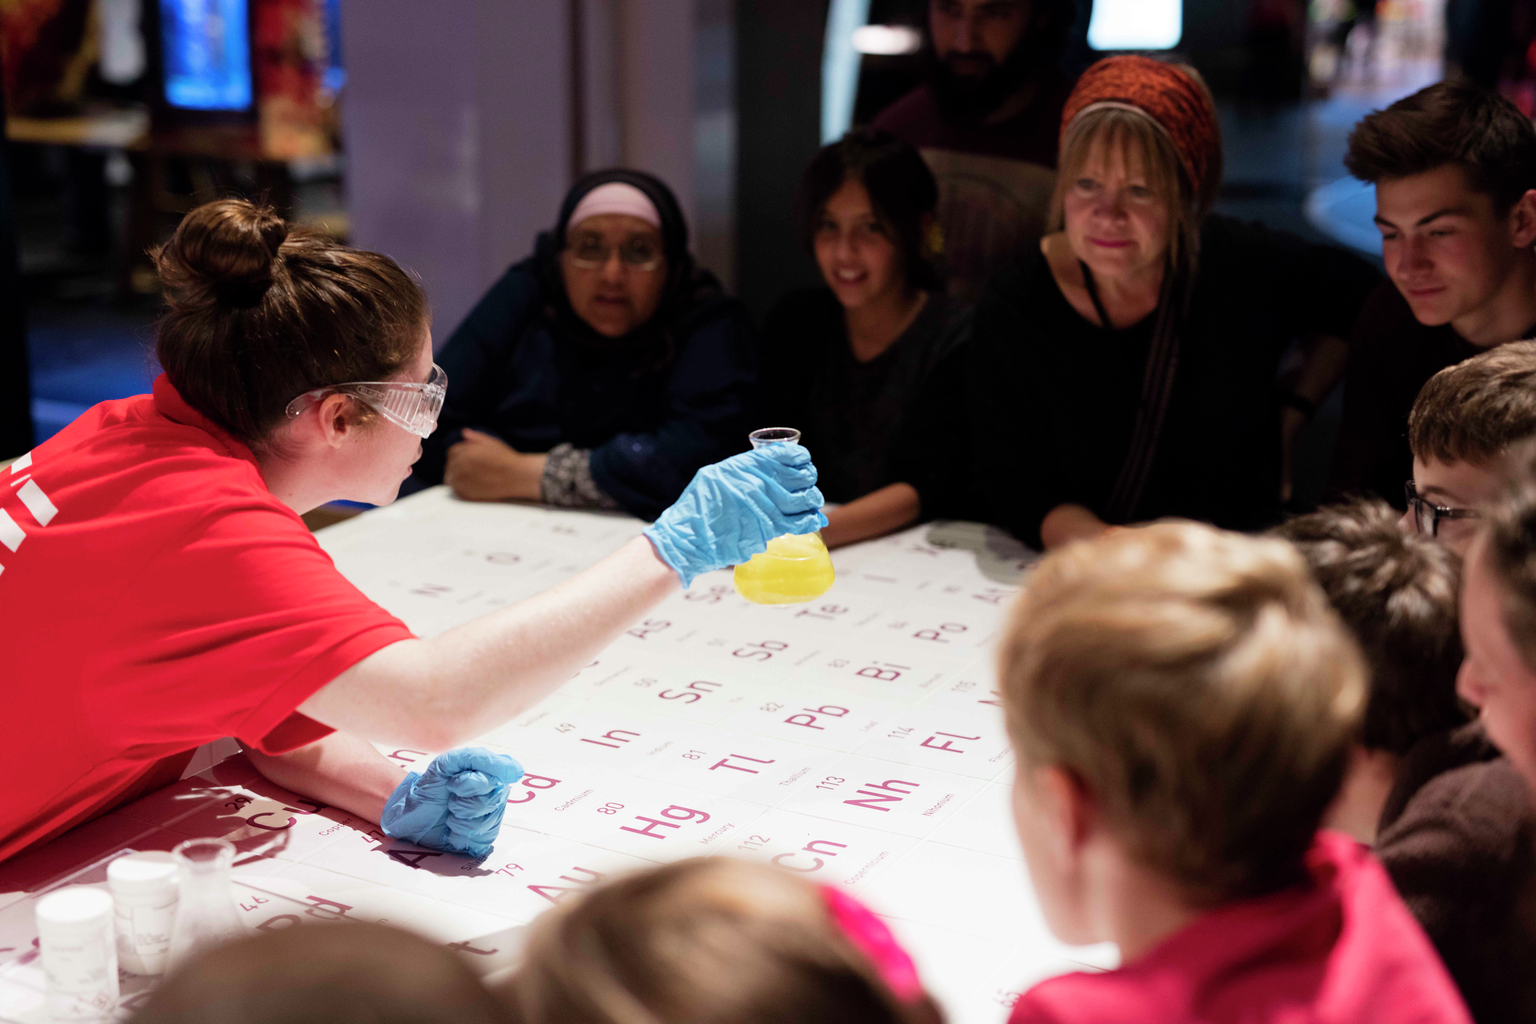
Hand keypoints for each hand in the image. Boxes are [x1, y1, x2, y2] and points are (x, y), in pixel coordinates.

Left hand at [379, 747, 523, 859]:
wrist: (413, 811)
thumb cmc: (433, 784)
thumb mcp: (449, 762)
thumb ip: (479, 758)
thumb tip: (516, 771)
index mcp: (494, 774)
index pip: (496, 779)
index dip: (470, 783)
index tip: (453, 783)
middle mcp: (498, 796)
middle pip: (488, 802)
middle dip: (460, 802)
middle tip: (450, 799)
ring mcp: (493, 818)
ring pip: (484, 823)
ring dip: (458, 819)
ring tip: (450, 814)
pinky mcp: (484, 839)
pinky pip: (481, 840)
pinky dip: (460, 836)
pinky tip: (453, 830)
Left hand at [445, 429, 546, 500]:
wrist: (516, 477)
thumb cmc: (506, 458)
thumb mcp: (492, 443)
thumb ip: (475, 437)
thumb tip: (464, 433)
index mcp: (466, 452)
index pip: (452, 452)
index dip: (458, 454)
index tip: (465, 458)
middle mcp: (461, 465)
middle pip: (450, 465)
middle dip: (457, 465)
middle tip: (468, 468)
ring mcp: (463, 480)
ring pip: (450, 477)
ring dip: (456, 476)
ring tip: (468, 477)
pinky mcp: (466, 493)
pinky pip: (455, 489)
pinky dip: (459, 486)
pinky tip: (469, 484)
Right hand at [643, 443, 826, 586]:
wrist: (689, 536)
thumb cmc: (700, 505)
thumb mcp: (717, 475)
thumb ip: (742, 471)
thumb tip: (766, 470)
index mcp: (746, 466)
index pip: (786, 455)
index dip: (800, 458)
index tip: (803, 462)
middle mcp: (759, 483)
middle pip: (800, 477)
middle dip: (808, 479)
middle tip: (808, 484)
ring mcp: (765, 506)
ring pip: (804, 499)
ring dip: (813, 500)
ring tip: (812, 502)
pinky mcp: (768, 529)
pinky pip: (799, 523)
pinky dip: (811, 520)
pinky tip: (815, 518)